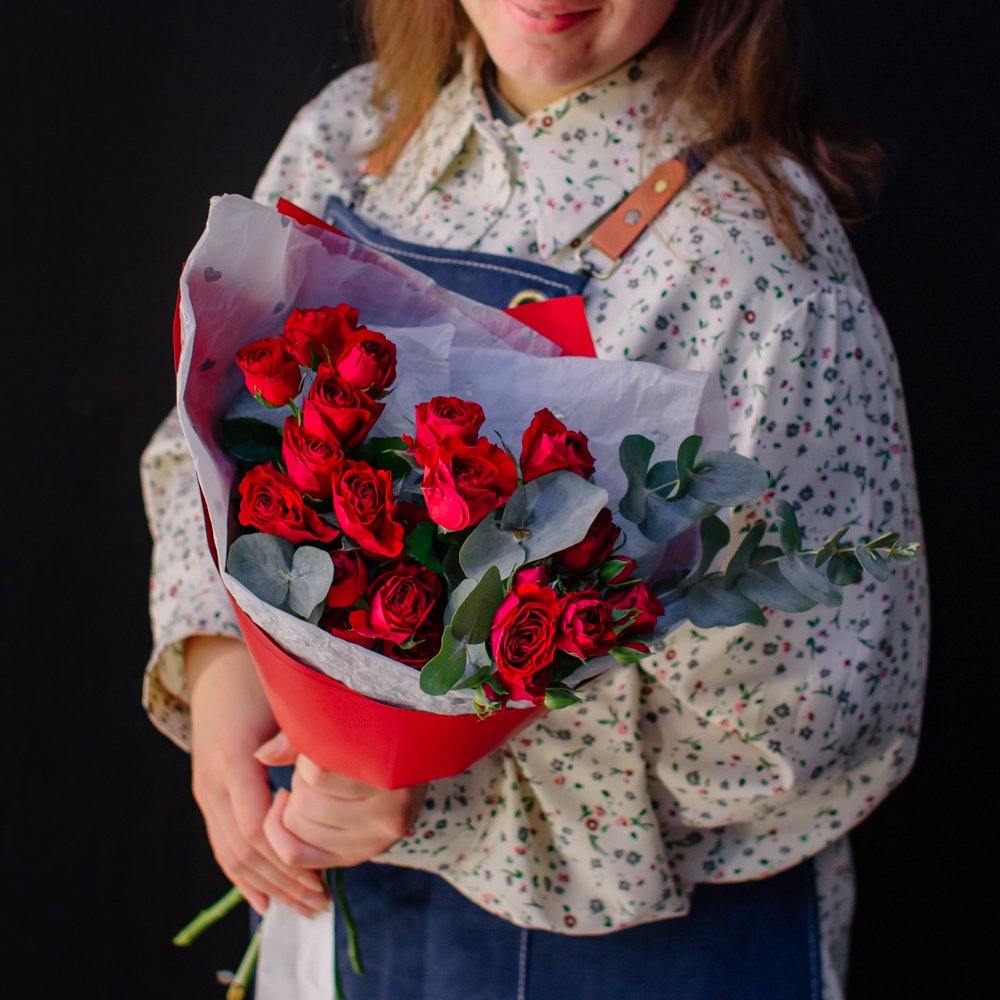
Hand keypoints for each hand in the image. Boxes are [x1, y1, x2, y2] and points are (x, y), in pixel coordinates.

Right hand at [186, 635, 329, 916]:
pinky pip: (222, 844)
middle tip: (322, 903)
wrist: (216, 667)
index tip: (325, 871)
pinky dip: (243, 875)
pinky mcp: (207, 795)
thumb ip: (304, 742)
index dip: (289, 853)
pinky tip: (264, 900)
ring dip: (267, 884)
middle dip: (284, 880)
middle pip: (244, 849)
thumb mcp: (286, 705)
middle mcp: (212, 781)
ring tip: (303, 906)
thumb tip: (337, 775)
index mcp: (233, 759)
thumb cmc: (260, 681)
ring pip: (231, 853)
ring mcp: (205, 790)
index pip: (258, 826)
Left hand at [256, 732, 425, 867]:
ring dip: (295, 803)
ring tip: (311, 785)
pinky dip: (282, 833)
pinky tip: (292, 809)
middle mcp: (388, 815)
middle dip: (299, 781)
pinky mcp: (357, 857)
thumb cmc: (374, 733)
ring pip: (299, 827)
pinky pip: (299, 855)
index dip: (303, 758)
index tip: (314, 747)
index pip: (320, 772)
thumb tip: (262, 756)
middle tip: (313, 766)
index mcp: (393, 776)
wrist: (414, 757)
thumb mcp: (347, 726)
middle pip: (307, 802)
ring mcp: (374, 842)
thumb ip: (303, 737)